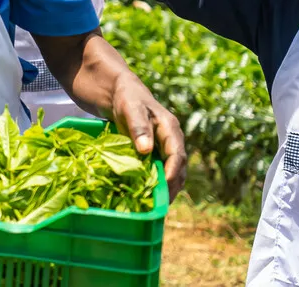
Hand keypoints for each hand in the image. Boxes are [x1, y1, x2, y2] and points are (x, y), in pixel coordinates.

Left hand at [109, 74, 186, 199]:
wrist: (120, 92)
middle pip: (179, 168)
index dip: (172, 172)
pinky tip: (148, 196)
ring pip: (172, 172)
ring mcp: (164, 148)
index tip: (164, 186)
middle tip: (161, 204)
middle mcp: (172, 141)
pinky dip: (157, 184)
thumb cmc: (127, 99)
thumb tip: (146, 150)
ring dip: (166, 188)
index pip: (177, 155)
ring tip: (156, 206)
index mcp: (170, 129)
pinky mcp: (155, 153)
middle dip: (172, 186)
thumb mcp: (131, 109)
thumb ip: (139, 128)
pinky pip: (160, 171)